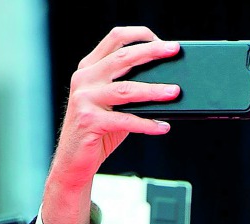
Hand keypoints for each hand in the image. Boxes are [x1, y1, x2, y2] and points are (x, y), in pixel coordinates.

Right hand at [44, 28, 179, 223]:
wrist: (73, 161)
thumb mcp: (112, 104)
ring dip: (155, 90)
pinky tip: (163, 126)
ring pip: (127, 89)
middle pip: (122, 58)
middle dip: (151, 52)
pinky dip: (148, 124)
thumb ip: (130, 89)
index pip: (114, 40)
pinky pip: (126, 120)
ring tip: (176, 91)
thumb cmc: (99, 131)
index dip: (139, 36)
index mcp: (89, 68)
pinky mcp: (90, 121)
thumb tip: (169, 85)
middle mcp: (84, 79)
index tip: (163, 40)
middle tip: (175, 51)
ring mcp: (85, 99)